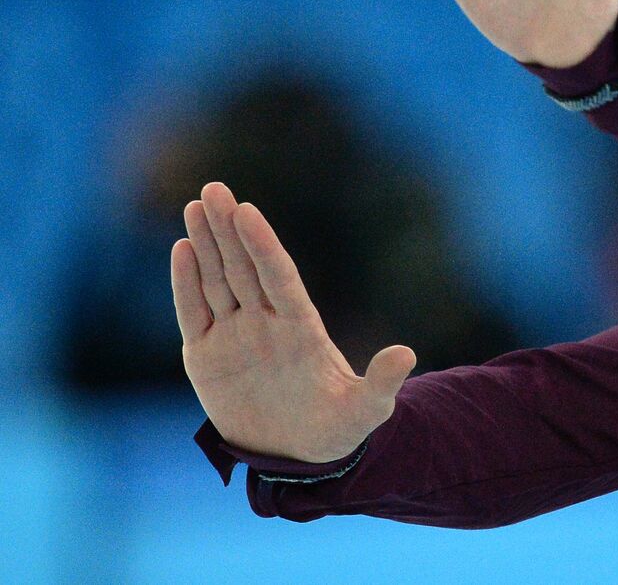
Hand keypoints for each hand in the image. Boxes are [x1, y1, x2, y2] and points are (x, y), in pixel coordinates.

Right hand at [171, 182, 415, 462]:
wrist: (299, 457)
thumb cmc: (337, 430)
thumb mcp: (365, 410)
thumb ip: (381, 383)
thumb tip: (406, 354)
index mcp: (301, 328)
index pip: (278, 276)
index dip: (262, 245)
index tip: (248, 211)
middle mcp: (266, 322)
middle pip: (244, 266)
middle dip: (228, 228)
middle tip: (215, 188)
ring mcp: (235, 335)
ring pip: (216, 280)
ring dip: (205, 243)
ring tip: (195, 204)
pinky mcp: (207, 355)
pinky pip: (194, 311)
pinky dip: (185, 282)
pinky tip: (183, 247)